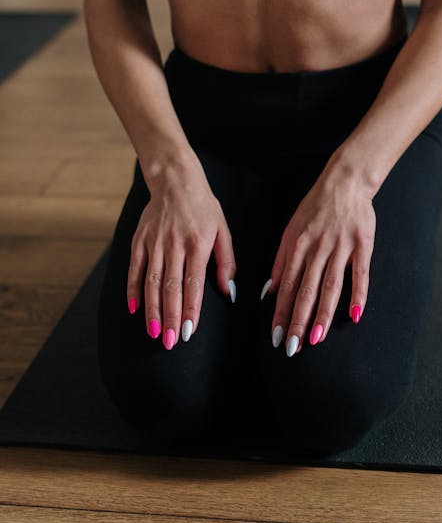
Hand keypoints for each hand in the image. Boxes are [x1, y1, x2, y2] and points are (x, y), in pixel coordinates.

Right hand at [126, 165, 236, 348]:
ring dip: (152, 309)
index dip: (191, 309)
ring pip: (151, 282)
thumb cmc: (203, 208)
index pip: (194, 284)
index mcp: (198, 245)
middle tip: (170, 341)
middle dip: (170, 316)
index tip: (189, 330)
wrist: (175, 181)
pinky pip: (134, 268)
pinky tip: (134, 309)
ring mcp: (154, 243)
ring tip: (154, 332)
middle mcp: (174, 245)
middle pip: (171, 287)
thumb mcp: (223, 231)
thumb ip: (226, 263)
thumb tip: (228, 292)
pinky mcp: (139, 240)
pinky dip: (132, 290)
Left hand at [264, 168, 375, 355]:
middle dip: (298, 321)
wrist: (345, 181)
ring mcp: (341, 248)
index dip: (281, 313)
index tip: (276, 336)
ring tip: (317, 338)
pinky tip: (354, 316)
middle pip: (306, 291)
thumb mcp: (290, 231)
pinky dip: (359, 295)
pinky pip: (361, 274)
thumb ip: (280, 262)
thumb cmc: (314, 208)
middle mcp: (317, 249)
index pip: (287, 287)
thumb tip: (268, 292)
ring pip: (331, 287)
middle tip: (293, 346)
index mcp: (297, 247)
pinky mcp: (363, 245)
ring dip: (322, 314)